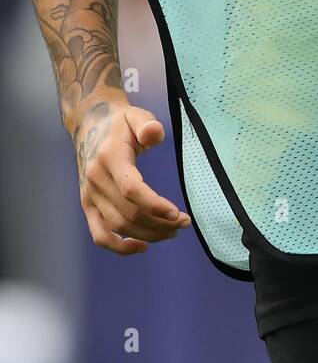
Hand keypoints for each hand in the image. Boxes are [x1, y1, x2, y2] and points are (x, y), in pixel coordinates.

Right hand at [72, 95, 191, 254]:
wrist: (89, 127)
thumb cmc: (120, 123)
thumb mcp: (135, 115)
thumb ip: (147, 124)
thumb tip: (154, 133)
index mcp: (110, 158)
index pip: (131, 189)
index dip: (154, 205)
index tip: (177, 214)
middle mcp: (96, 180)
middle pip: (128, 213)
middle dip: (159, 223)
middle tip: (184, 223)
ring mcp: (90, 196)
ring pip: (118, 227)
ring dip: (148, 234)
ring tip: (172, 231)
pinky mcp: (88, 206)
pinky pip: (100, 235)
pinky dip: (119, 247)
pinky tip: (142, 246)